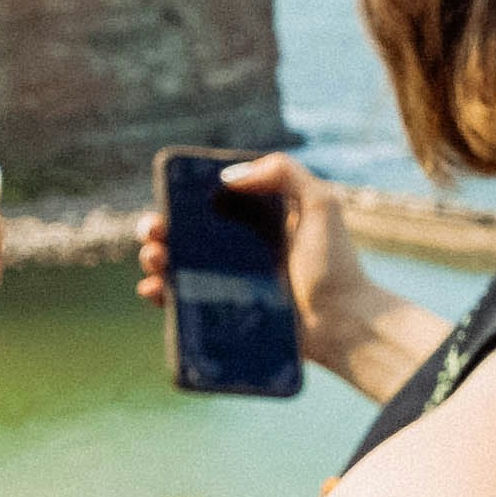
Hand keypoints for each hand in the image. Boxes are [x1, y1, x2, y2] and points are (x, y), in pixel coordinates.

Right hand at [136, 152, 440, 403]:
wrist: (342, 323)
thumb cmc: (336, 265)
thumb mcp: (321, 204)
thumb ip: (284, 173)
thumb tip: (227, 177)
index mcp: (255, 219)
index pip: (208, 203)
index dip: (181, 200)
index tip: (166, 200)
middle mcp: (237, 248)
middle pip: (184, 234)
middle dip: (158, 228)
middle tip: (152, 232)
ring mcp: (229, 281)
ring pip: (177, 266)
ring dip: (154, 258)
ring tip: (154, 259)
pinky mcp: (225, 311)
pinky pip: (184, 301)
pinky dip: (160, 294)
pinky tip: (153, 290)